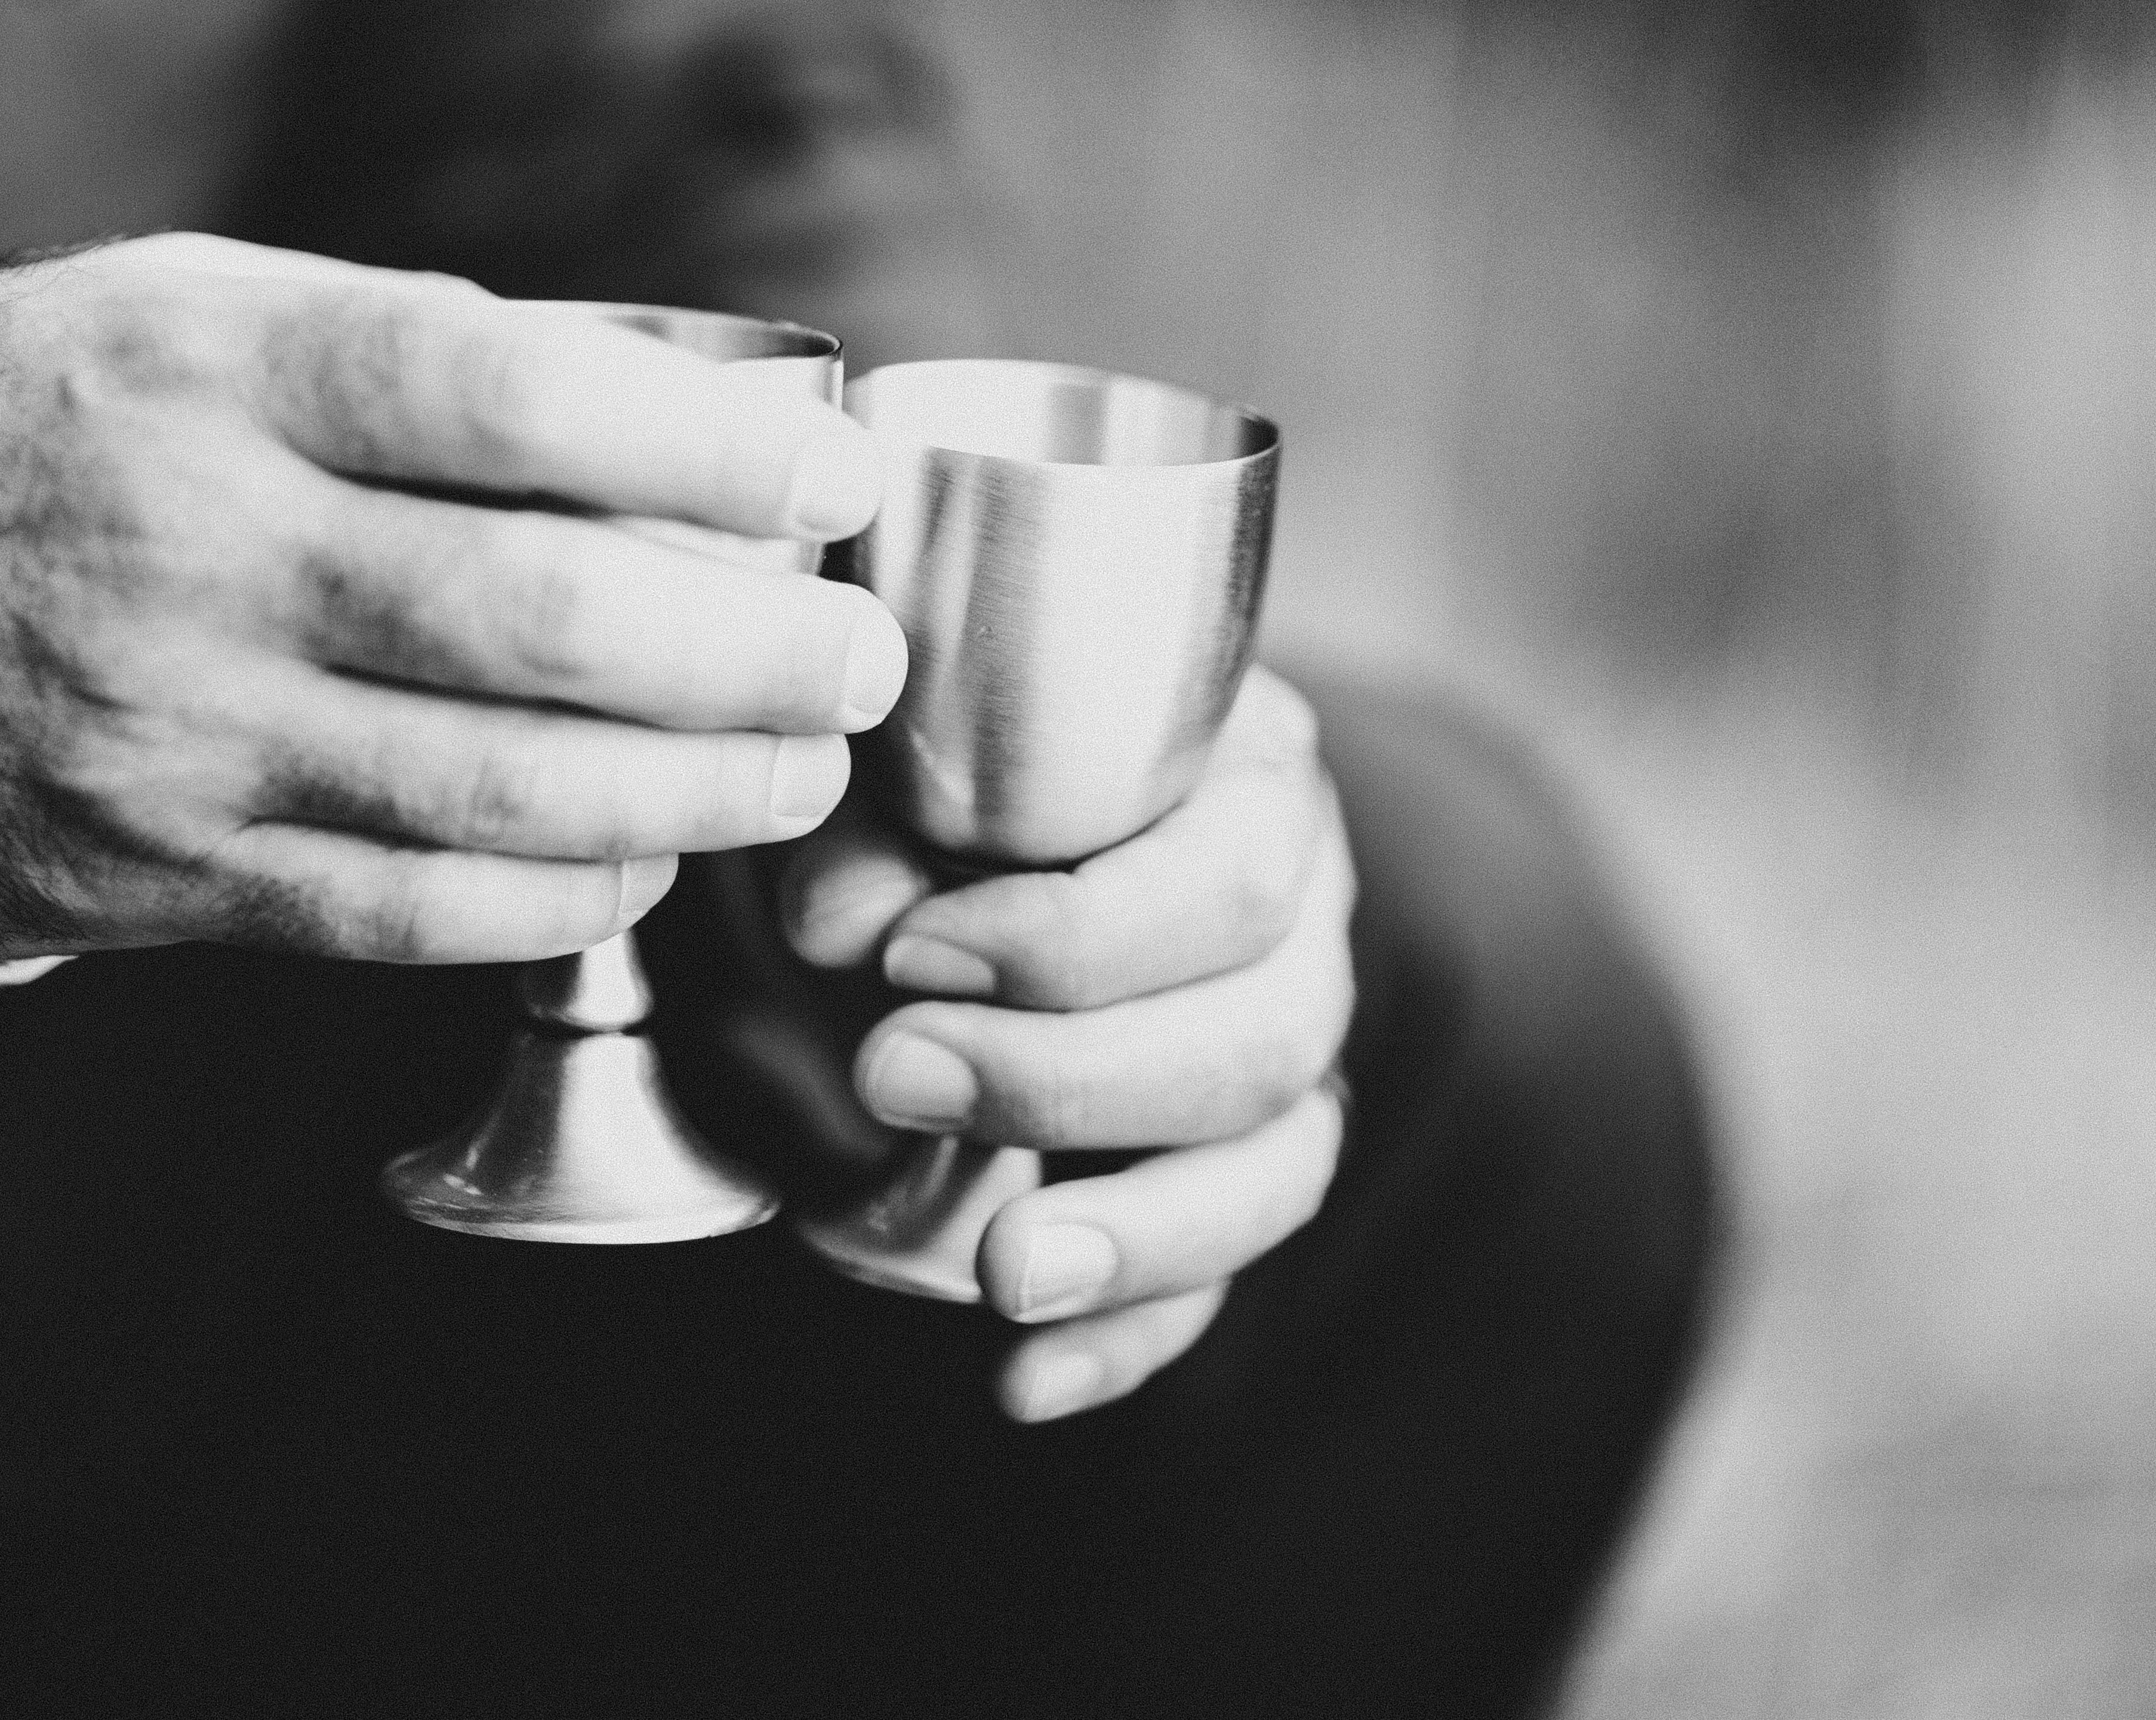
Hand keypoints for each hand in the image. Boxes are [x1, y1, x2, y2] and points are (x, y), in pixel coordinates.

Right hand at [0, 234, 905, 966]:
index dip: (706, 450)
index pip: (504, 399)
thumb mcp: (194, 311)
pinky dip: (562, 895)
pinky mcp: (164, 873)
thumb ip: (413, 356)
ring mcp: (176, 731)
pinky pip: (410, 911)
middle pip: (538, 621)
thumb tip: (681, 422)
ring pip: (497, 791)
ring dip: (696, 797)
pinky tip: (645, 858)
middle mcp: (196, 550)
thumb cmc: (38, 424)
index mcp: (215, 371)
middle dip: (751, 655)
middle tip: (858, 661)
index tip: (836, 480)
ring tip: (800, 770)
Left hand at [778, 668, 1354, 1421]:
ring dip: (1138, 1236)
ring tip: (1000, 1273)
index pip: (1231, 880)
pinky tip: (1023, 1380)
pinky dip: (1128, 1336)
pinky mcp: (1240, 1173)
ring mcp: (1288, 1058)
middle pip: (1264, 1040)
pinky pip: (1226, 1279)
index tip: (908, 958)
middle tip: (892, 1078)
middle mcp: (1305, 923)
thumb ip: (877, 826)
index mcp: (1253, 787)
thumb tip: (850, 922)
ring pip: (1279, 1169)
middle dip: (1071, 1082)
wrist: (963, 852)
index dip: (1076, 938)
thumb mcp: (902, 775)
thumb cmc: (950, 789)